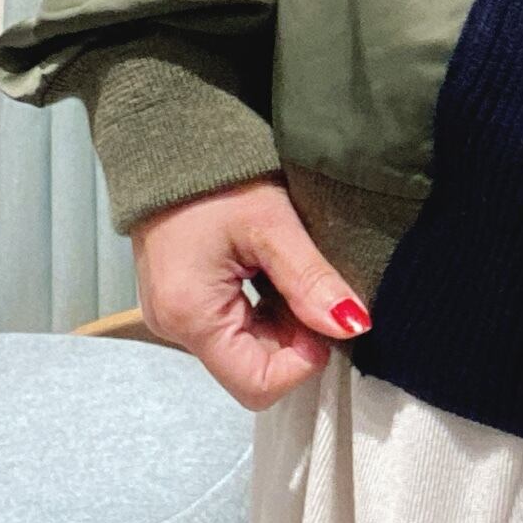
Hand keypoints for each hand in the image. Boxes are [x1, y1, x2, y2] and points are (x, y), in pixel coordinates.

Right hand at [130, 173, 371, 410]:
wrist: (169, 138)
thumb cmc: (218, 177)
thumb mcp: (272, 225)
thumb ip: (311, 280)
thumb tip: (354, 326)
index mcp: (191, 318)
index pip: (257, 385)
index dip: (302, 359)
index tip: (324, 314)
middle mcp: (175, 328)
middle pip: (252, 368)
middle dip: (294, 337)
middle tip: (312, 285)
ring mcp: (176, 315)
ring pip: (246, 347)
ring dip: (281, 321)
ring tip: (290, 270)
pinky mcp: (183, 300)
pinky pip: (233, 325)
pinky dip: (263, 308)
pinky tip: (272, 269)